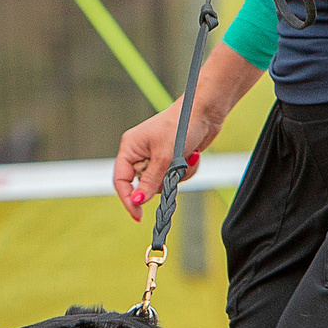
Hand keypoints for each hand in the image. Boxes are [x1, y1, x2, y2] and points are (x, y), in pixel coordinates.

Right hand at [112, 100, 210, 220]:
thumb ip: (150, 181)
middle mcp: (140, 153)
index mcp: (130, 148)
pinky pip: (176, 177)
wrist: (206, 112)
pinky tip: (193, 155)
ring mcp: (157, 157)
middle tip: (174, 170)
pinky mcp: (172, 159)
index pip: (121, 180)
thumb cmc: (181, 126)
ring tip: (187, 156)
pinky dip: (186, 170)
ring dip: (178, 174)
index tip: (138, 215)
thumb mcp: (164, 156)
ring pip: (162, 183)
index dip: (128, 198)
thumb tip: (138, 201)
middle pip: (144, 184)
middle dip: (163, 181)